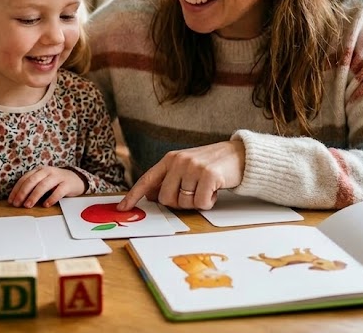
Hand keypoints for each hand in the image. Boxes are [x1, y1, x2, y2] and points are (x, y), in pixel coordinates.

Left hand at [8, 166, 85, 207]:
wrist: (76, 179)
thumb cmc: (56, 183)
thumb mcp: (43, 181)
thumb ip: (32, 187)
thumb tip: (18, 200)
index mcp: (39, 170)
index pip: (25, 179)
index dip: (16, 190)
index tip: (11, 200)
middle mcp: (47, 171)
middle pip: (32, 181)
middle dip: (23, 193)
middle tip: (17, 204)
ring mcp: (58, 176)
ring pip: (43, 185)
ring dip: (34, 196)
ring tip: (28, 205)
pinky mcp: (67, 184)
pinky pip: (58, 191)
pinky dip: (51, 198)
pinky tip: (46, 205)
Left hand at [117, 140, 246, 210]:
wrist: (239, 155)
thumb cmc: (212, 164)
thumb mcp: (186, 168)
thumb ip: (169, 179)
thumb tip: (151, 196)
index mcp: (170, 159)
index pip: (147, 179)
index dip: (133, 195)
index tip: (123, 208)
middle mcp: (179, 161)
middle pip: (165, 198)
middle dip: (179, 203)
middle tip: (193, 194)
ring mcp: (193, 167)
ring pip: (183, 202)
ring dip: (196, 202)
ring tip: (206, 189)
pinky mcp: (208, 175)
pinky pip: (201, 203)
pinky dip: (209, 202)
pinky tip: (215, 190)